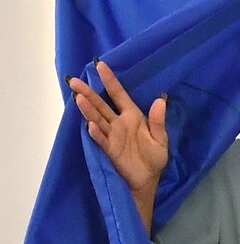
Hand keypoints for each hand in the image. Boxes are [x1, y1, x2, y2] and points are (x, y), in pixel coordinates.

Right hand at [68, 61, 168, 194]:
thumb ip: (158, 120)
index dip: (110, 80)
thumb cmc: (154, 157)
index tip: (100, 64)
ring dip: (88, 109)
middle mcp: (119, 122)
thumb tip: (160, 100)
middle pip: (101, 104)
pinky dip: (96, 132)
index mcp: (132, 116)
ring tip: (78, 97)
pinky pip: (101, 139)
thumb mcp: (160, 138)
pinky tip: (90, 124)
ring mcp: (112, 135)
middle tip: (74, 80)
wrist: (147, 179)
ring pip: (97, 118)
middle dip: (88, 92)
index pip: (119, 94)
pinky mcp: (109, 149)